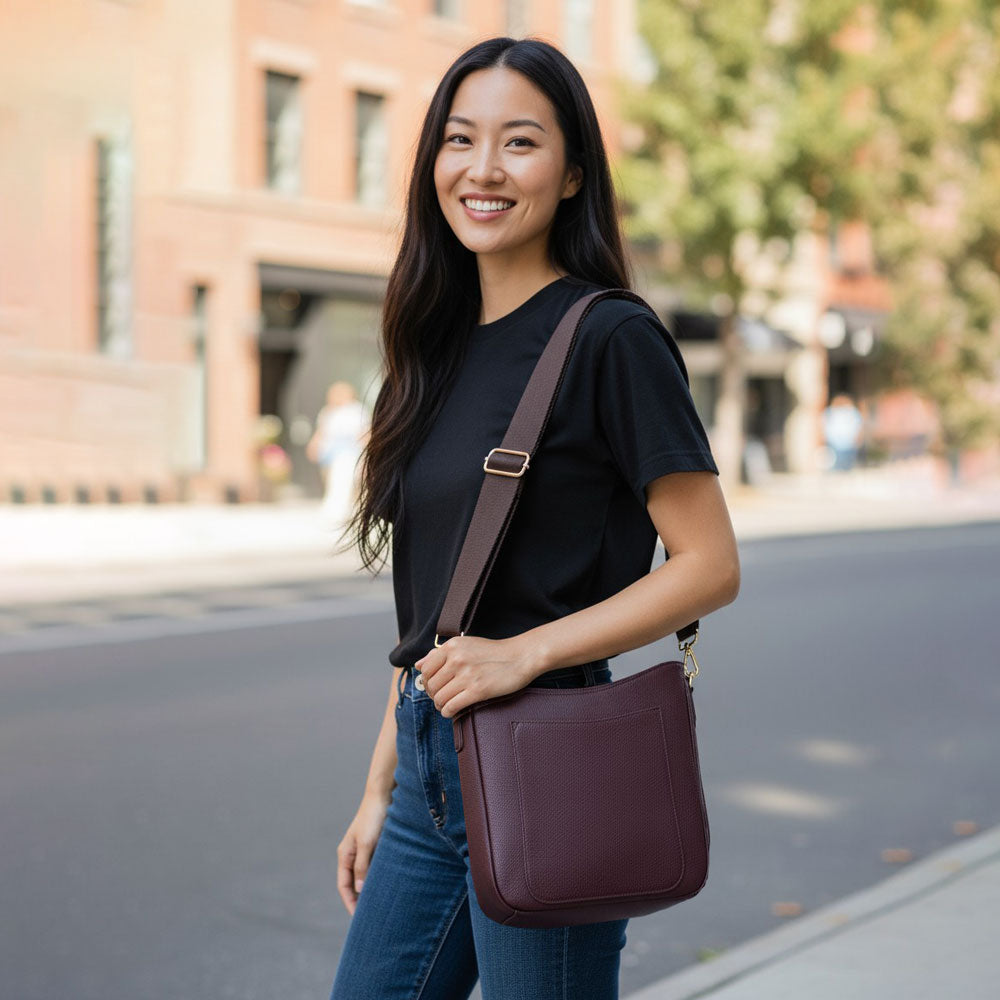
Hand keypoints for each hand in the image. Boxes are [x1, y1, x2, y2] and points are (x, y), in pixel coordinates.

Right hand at [336, 790, 390, 915]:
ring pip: (365, 875)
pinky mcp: (375, 845)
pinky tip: (388, 885)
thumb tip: (360, 889)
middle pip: (354, 883)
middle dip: (359, 899)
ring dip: (370, 888)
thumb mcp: (367, 843)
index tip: (358, 918)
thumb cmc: (373, 817)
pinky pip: (374, 867)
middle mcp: (352, 854)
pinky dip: (378, 877)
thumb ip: (362, 866)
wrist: (383, 794)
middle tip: (370, 918)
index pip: (344, 886)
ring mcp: (364, 850)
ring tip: (380, 905)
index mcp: (345, 854)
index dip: (350, 902)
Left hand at [413, 634, 544, 718]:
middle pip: (431, 686)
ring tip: (446, 705)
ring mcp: (467, 675)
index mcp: (452, 646)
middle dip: (433, 695)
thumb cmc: (493, 652)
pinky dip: (448, 712)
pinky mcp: (477, 690)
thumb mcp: (465, 645)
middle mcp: (457, 659)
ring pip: (439, 698)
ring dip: (440, 705)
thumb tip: (418, 664)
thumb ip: (440, 654)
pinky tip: (452, 710)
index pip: (425, 669)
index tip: (434, 686)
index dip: (426, 681)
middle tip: (441, 698)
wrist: (520, 657)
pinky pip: (451, 706)